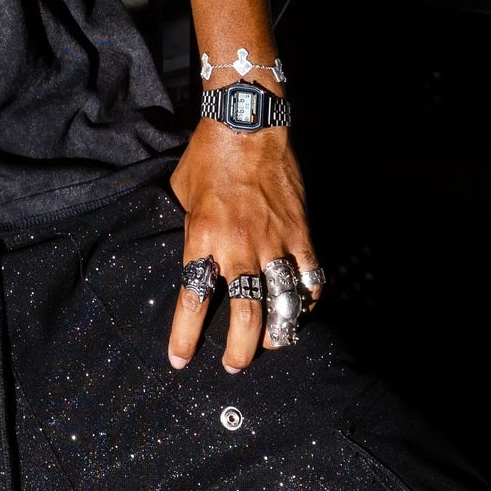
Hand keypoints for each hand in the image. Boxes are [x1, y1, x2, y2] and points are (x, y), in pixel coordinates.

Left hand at [167, 119, 318, 371]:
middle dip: (239, 350)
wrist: (246, 124)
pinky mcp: (301, 232)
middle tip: (233, 365)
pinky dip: (308, 300)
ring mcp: (274, 242)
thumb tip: (193, 256)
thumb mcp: (180, 195)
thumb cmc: (207, 156)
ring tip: (273, 345)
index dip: (185, 337)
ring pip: (282, 304)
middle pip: (244, 316)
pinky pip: (310, 277)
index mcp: (202, 239)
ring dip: (279, 333)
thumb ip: (187, 231)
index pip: (192, 300)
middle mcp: (238, 248)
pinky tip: (302, 310)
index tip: (180, 361)